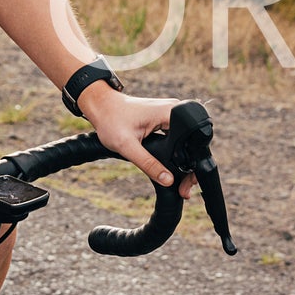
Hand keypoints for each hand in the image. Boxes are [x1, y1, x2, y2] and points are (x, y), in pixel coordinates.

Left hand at [78, 83, 196, 197]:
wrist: (100, 105)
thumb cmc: (110, 120)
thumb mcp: (127, 145)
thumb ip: (148, 163)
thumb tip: (168, 180)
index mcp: (170, 112)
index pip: (193, 141)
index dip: (193, 165)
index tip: (188, 183)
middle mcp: (174, 109)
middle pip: (193, 143)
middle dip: (191, 167)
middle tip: (184, 189)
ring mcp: (171, 113)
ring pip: (186, 143)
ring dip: (185, 163)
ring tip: (182, 184)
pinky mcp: (165, 119)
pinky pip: (178, 139)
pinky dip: (177, 154)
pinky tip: (174, 169)